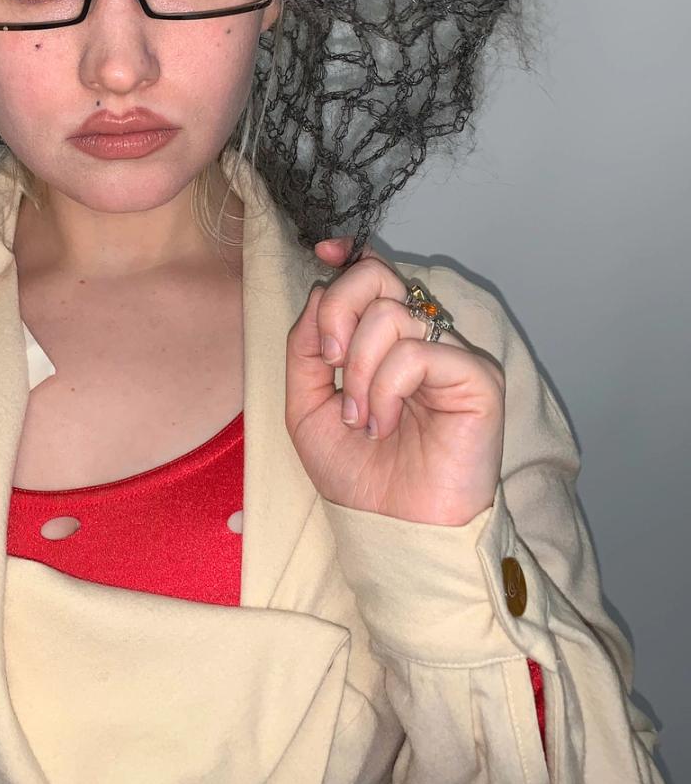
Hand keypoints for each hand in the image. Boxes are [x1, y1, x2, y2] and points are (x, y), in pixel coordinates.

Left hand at [284, 238, 504, 525]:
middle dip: (338, 313)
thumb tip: (321, 291)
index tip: (324, 253)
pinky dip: (387, 388)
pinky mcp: (476, 377)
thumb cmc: (360, 479)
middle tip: (331, 365)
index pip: (371, 276)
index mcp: (381, 344)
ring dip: (360, 371)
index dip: (348, 257)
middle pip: (377, 278)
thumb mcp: (308, 408)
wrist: (393, 530)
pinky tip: (387, 424)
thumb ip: (306, 349)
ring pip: (389, 315)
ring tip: (363, 419)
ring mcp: (449, 355)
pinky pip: (415, 352)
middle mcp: (418, 340)